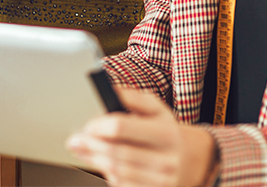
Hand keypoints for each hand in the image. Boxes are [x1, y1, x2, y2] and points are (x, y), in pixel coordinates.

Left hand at [67, 88, 217, 186]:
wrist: (192, 160)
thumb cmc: (166, 131)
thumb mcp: (156, 108)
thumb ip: (131, 97)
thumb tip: (108, 89)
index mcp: (165, 132)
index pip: (121, 127)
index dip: (97, 125)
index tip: (86, 125)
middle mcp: (164, 159)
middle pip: (115, 152)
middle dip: (89, 145)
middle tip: (75, 139)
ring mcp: (160, 180)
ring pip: (115, 172)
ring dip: (93, 160)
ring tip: (82, 150)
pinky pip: (122, 185)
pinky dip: (107, 174)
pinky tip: (101, 163)